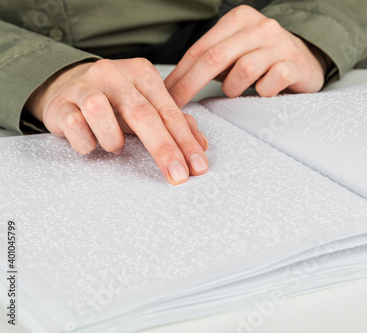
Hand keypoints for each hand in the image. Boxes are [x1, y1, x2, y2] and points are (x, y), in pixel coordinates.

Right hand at [25, 58, 208, 184]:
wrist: (65, 86)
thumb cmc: (113, 100)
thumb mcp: (146, 105)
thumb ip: (174, 122)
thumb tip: (201, 145)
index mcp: (141, 73)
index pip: (168, 111)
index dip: (185, 141)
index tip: (198, 166)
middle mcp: (113, 74)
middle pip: (142, 113)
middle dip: (164, 149)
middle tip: (177, 174)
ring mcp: (83, 86)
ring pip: (100, 112)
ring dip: (112, 139)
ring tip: (115, 147)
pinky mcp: (59, 103)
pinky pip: (74, 125)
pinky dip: (86, 142)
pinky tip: (90, 143)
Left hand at [165, 5, 329, 107]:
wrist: (306, 58)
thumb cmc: (264, 58)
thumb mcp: (236, 51)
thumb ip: (212, 60)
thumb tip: (177, 86)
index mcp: (239, 19)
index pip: (201, 48)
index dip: (180, 74)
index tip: (167, 94)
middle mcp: (260, 27)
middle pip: (216, 57)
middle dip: (192, 84)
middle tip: (178, 105)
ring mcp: (279, 44)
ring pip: (243, 69)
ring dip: (233, 87)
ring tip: (236, 91)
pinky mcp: (295, 64)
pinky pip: (270, 81)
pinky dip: (261, 91)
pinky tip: (262, 90)